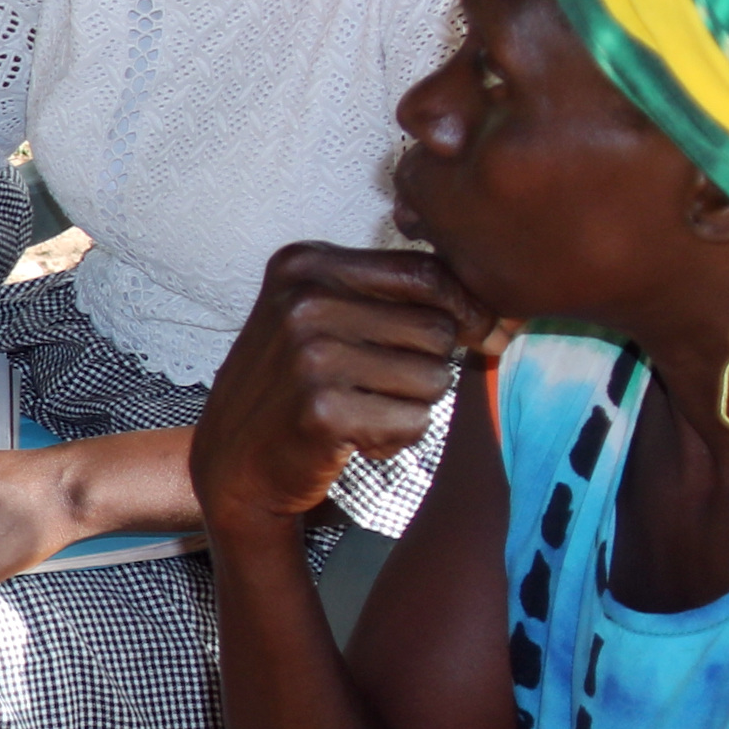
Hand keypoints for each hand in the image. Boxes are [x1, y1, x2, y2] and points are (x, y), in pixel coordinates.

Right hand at [194, 244, 491, 541]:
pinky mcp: (322, 410)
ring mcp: (309, 355)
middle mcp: (303, 302)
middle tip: (379, 387)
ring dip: (411, 406)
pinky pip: (414, 422)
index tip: (480, 334)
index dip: (467, 307)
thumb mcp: (320, 315)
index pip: (424, 271)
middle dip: (427, 365)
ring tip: (362, 411)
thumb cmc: (293, 386)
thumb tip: (496, 315)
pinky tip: (353, 439)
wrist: (232, 462)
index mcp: (304, 265)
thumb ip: (389, 297)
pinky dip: (395, 439)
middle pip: (436, 328)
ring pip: (433, 378)